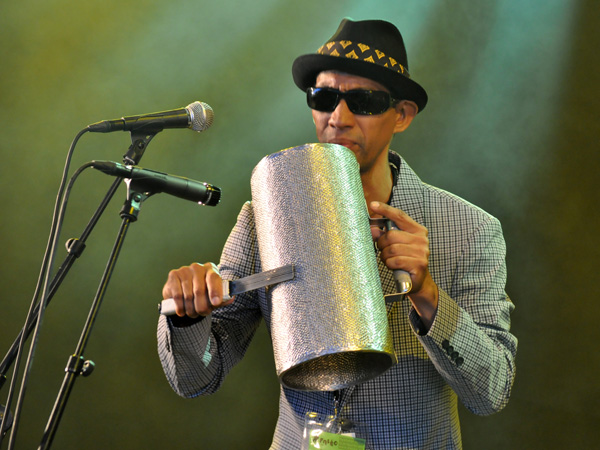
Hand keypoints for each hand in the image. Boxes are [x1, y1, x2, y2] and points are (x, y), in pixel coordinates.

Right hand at [162, 262, 231, 317]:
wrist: (183, 290)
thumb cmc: (203, 293)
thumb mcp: (213, 295)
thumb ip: (222, 298)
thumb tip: (231, 299)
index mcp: (211, 269)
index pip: (214, 278)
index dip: (215, 292)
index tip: (215, 303)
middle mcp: (197, 267)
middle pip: (199, 290)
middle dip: (201, 307)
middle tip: (202, 313)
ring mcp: (184, 270)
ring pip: (188, 295)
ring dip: (190, 309)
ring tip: (192, 313)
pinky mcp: (173, 275)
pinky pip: (177, 295)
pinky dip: (180, 307)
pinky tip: (182, 311)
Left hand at [370, 201, 438, 325]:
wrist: (417, 281)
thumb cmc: (404, 260)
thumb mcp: (396, 245)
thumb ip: (385, 235)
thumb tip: (372, 229)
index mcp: (417, 230)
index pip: (399, 216)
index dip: (385, 209)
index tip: (373, 204)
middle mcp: (422, 239)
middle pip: (391, 235)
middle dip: (382, 244)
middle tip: (382, 250)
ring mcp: (422, 252)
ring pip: (392, 249)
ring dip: (385, 256)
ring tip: (389, 259)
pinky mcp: (419, 264)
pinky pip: (396, 260)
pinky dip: (390, 264)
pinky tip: (393, 266)